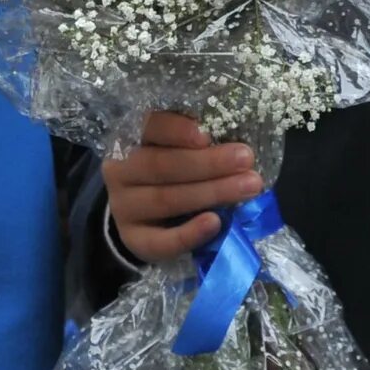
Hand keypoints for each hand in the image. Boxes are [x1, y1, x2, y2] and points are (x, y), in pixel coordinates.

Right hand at [98, 112, 263, 263]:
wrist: (144, 222)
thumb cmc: (171, 179)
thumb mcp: (177, 155)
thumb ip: (197, 148)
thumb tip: (238, 147)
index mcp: (132, 141)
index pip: (149, 128)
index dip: (176, 130)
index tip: (207, 135)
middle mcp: (121, 172)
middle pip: (160, 165)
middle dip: (207, 163)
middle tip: (245, 159)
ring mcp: (124, 208)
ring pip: (164, 198)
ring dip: (209, 192)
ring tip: (247, 186)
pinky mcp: (134, 240)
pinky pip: (161, 240)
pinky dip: (190, 233)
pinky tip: (215, 223)